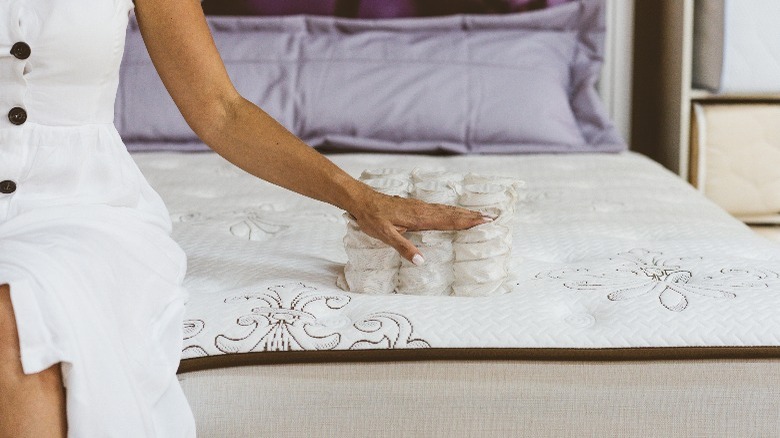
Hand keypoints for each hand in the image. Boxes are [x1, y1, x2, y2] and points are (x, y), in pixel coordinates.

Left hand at [349, 190, 489, 264]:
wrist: (362, 201)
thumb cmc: (373, 218)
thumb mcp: (385, 236)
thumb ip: (404, 248)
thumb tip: (422, 262)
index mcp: (420, 217)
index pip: (449, 221)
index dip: (468, 222)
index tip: (485, 221)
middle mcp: (423, 210)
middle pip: (453, 213)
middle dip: (473, 216)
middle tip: (493, 217)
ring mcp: (420, 207)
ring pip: (448, 210)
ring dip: (465, 213)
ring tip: (481, 215)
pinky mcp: (416, 206)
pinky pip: (440, 209)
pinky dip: (453, 211)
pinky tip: (456, 213)